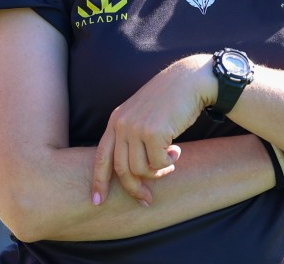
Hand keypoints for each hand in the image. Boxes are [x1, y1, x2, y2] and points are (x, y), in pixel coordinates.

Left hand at [90, 54, 213, 206]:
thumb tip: (132, 173)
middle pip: (121, 169)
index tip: (96, 201)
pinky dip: (169, 163)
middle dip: (135, 189)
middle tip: (147, 200)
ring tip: (170, 161)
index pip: (101, 155)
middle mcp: (121, 124)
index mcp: (115, 120)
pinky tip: (176, 150)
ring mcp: (136, 127)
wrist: (188, 82)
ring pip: (141, 170)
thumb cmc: (168, 102)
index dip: (98, 180)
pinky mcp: (153, 131)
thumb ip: (132, 137)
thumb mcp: (141, 116)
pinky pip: (159, 163)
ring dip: (158, 172)